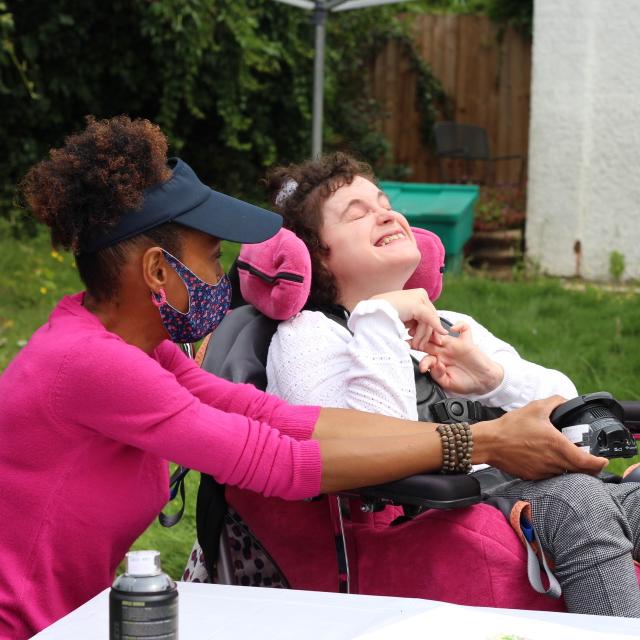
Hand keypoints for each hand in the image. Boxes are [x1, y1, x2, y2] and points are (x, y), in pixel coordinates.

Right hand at [370, 288, 447, 351]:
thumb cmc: (381, 318)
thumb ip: (413, 322)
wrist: (371, 315)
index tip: (431, 339)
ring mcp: (418, 298)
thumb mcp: (402, 319)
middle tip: (422, 346)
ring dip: (424, 335)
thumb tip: (424, 330)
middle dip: (428, 333)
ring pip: (430, 320)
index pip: (428, 313)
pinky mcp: (417, 304)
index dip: (431, 327)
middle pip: (431, 316)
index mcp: (414, 295)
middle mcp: (418, 294)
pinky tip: (440, 334)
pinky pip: (430, 319)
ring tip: (414, 345)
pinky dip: (435, 328)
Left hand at [419, 323, 503, 394]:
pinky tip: (454, 329)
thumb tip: (434, 365)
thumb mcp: (448, 383)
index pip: (423, 352)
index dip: (418, 354)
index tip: (418, 361)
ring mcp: (454, 344)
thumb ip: (437, 374)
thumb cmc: (465, 383)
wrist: (483, 383)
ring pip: (441, 331)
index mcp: (437, 359)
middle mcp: (443, 350)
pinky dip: (460, 325)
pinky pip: (464, 328)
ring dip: (435, 330)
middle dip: (420, 336)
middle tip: (415, 338)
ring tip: (433, 336)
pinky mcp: (467, 342)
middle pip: (428, 338)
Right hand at [473, 396, 607, 479]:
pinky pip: (550, 475)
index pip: (586, 462)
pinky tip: (545, 457)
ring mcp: (542, 471)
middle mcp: (552, 462)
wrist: (489, 442)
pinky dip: (553, 468)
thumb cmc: (510, 427)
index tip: (603, 460)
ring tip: (562, 454)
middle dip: (586, 465)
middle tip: (586, 456)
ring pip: (564, 473)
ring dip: (568, 466)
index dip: (598, 463)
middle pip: (579, 471)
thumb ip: (554, 402)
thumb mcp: (534, 408)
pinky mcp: (532, 476)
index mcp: (557, 445)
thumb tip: (564, 402)